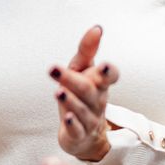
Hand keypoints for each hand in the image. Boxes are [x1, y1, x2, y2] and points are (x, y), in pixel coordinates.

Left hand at [51, 26, 117, 161]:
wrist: (87, 136)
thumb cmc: (84, 96)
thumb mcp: (83, 71)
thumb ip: (88, 50)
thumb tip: (97, 28)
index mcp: (100, 84)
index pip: (110, 77)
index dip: (110, 72)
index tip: (104, 64)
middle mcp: (97, 101)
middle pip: (87, 90)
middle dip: (72, 79)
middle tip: (53, 68)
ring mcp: (89, 119)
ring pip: (81, 110)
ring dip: (70, 101)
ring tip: (58, 92)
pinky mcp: (78, 135)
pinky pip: (77, 131)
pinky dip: (72, 125)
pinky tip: (67, 118)